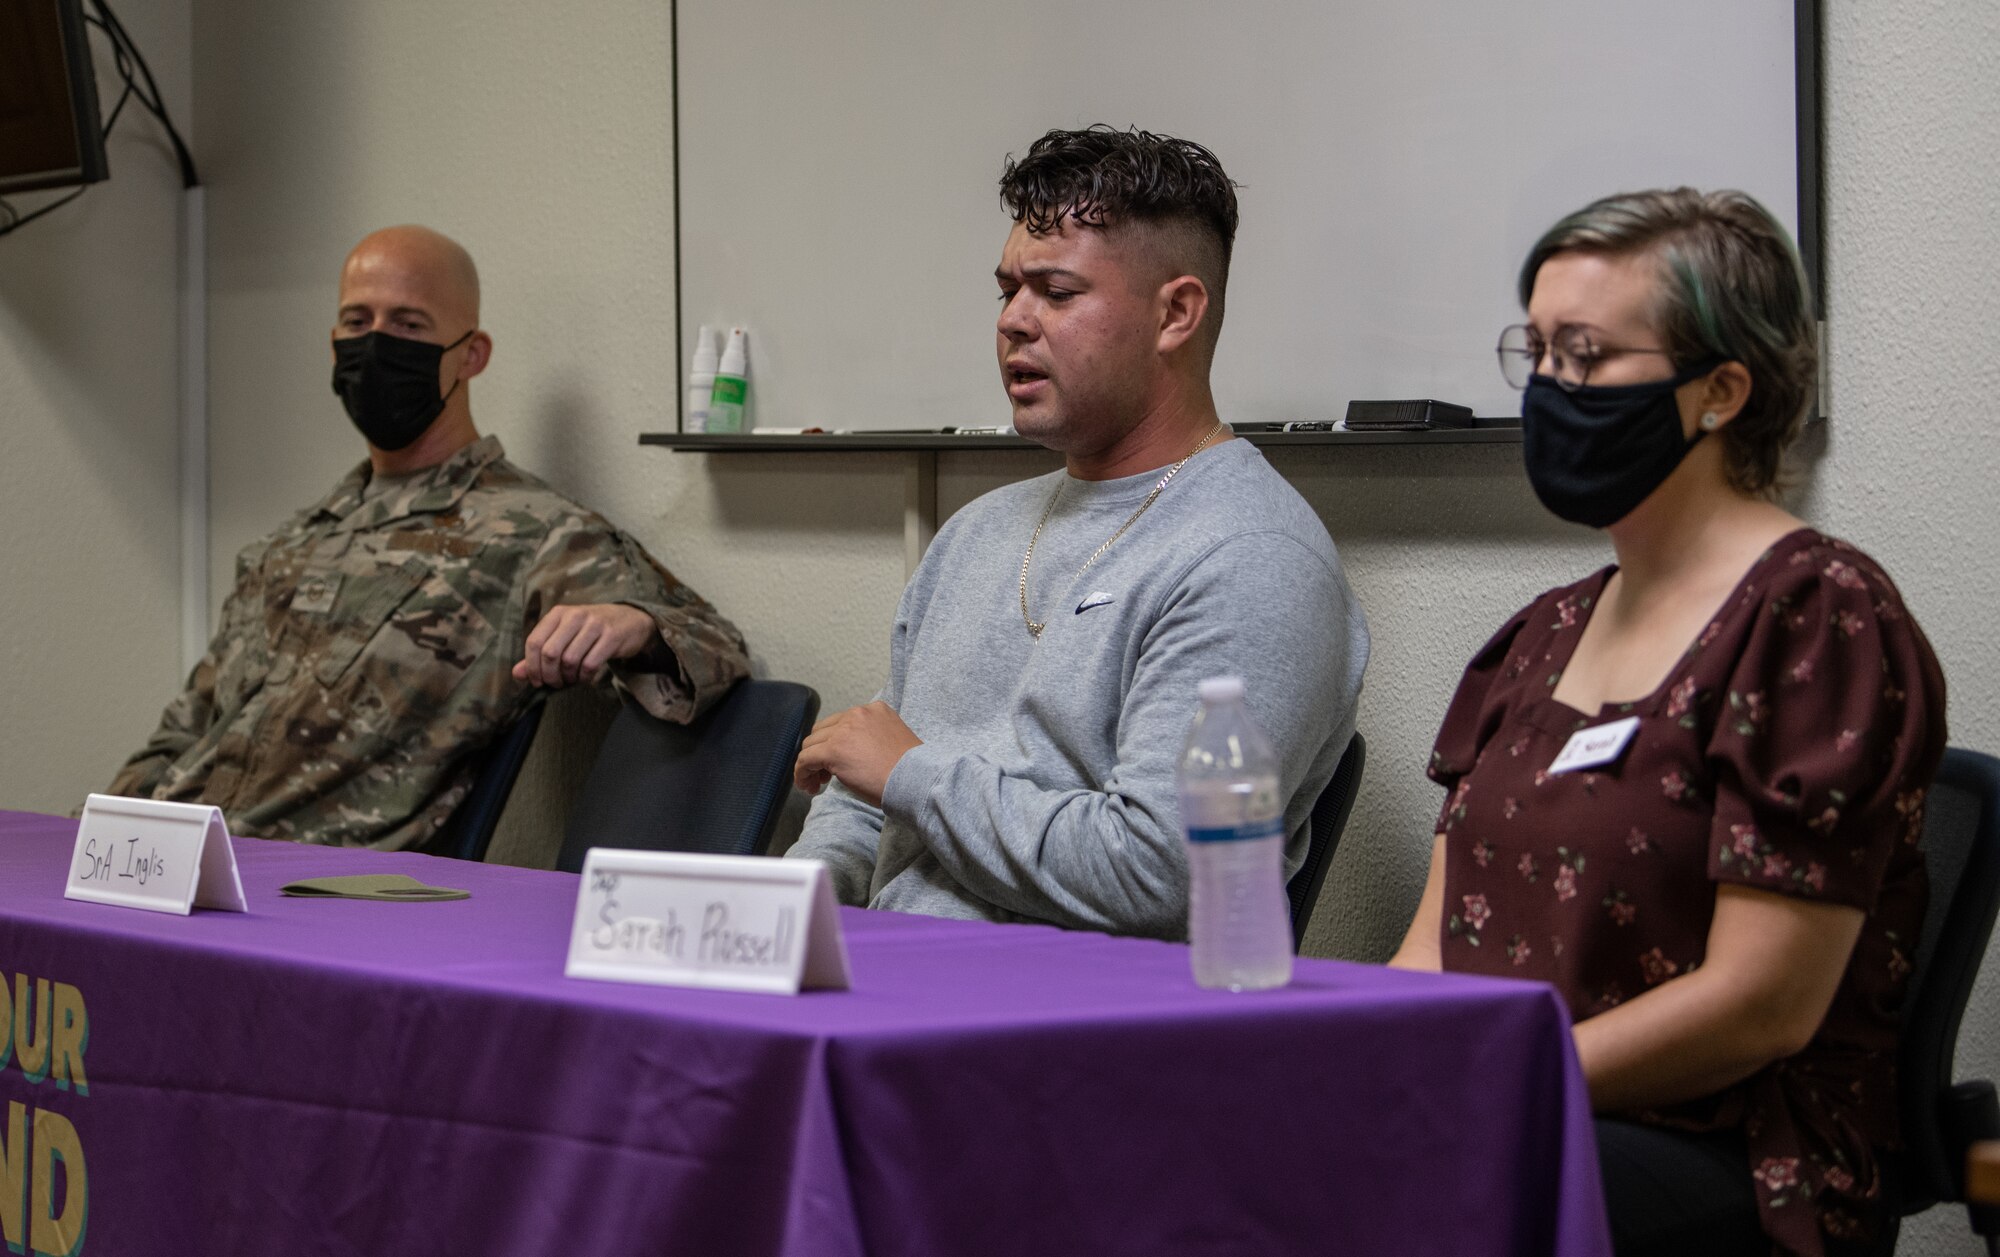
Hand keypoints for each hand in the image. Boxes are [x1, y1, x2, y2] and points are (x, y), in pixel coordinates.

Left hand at [513, 603, 658, 687]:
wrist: (630, 621)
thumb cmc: (591, 631)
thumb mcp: (564, 636)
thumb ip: (539, 654)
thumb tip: (517, 674)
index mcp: (558, 613)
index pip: (534, 642)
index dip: (531, 666)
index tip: (536, 681)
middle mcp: (575, 615)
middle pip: (550, 653)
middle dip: (549, 675)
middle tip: (554, 683)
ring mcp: (595, 625)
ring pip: (570, 660)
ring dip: (568, 677)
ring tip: (570, 680)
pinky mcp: (611, 637)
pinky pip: (590, 665)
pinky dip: (584, 677)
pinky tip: (585, 677)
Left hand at [792, 701, 922, 806]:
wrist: (914, 780)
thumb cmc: (909, 771)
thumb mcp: (891, 741)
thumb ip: (869, 738)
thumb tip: (847, 754)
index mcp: (875, 710)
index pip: (841, 723)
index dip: (834, 744)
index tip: (838, 763)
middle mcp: (857, 714)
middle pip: (822, 731)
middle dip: (819, 753)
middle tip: (825, 776)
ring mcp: (844, 731)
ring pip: (810, 745)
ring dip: (809, 764)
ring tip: (816, 784)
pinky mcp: (833, 750)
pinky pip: (805, 759)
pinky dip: (801, 773)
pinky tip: (808, 786)